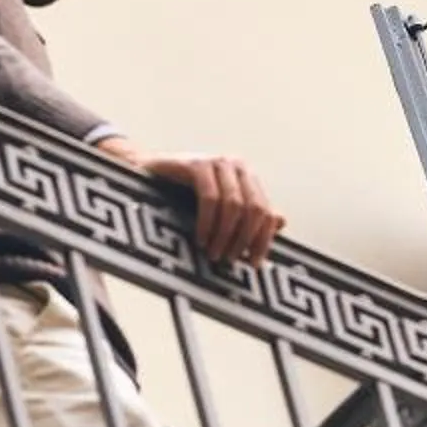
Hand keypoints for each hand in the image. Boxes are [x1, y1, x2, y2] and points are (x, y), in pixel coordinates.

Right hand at [100, 138, 284, 267]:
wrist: (145, 172)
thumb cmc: (183, 193)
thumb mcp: (219, 207)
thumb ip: (248, 214)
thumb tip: (281, 222)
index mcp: (247, 177)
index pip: (267, 212)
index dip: (263, 240)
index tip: (254, 264)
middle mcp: (236, 166)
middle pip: (254, 209)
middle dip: (244, 240)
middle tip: (230, 260)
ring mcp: (216, 162)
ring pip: (233, 205)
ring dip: (225, 235)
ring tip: (214, 253)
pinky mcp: (195, 164)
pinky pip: (209, 198)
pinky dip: (207, 223)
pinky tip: (201, 239)